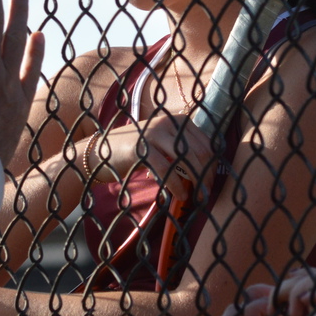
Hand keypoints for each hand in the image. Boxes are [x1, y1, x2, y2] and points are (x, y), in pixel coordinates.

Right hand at [85, 112, 213, 200]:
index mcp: (178, 119)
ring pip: (187, 159)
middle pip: (200, 151)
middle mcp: (169, 121)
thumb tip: (208, 170)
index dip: (213, 164)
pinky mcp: (142, 148)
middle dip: (206, 174)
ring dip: (196, 181)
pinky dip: (177, 185)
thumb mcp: (163, 143)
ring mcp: (154, 132)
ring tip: (197, 196)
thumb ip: (183, 150)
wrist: (101, 150)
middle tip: (206, 193)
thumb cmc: (136, 150)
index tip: (211, 181)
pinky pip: (167, 170)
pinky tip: (181, 196)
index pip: (206, 142)